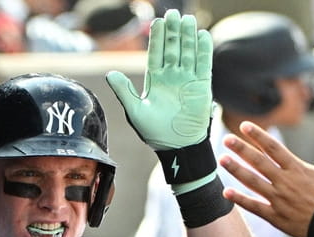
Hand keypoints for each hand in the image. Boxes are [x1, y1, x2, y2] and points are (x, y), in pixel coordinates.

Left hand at [106, 9, 211, 148]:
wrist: (177, 146)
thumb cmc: (154, 133)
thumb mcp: (135, 111)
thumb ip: (123, 91)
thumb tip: (110, 73)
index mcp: (155, 80)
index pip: (156, 53)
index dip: (157, 37)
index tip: (158, 21)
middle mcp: (171, 77)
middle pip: (173, 48)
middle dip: (173, 31)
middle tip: (174, 13)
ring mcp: (187, 80)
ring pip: (188, 52)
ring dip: (188, 36)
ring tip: (187, 19)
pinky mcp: (202, 86)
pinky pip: (203, 64)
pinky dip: (203, 50)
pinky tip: (202, 35)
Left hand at [218, 121, 313, 236]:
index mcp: (298, 169)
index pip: (274, 148)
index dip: (258, 136)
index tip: (244, 126)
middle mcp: (285, 181)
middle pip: (259, 162)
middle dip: (241, 149)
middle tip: (226, 139)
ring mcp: (278, 199)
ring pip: (253, 181)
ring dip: (236, 170)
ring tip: (222, 159)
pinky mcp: (275, 216)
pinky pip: (254, 206)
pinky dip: (239, 199)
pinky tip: (226, 192)